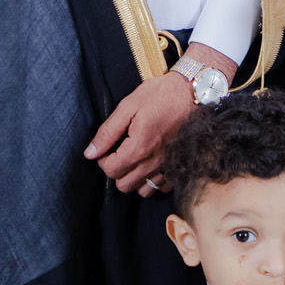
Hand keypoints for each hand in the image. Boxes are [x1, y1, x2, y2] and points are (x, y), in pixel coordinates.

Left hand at [84, 43, 236, 194]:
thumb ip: (107, 132)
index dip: (103, 159)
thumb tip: (90, 152)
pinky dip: (153, 180)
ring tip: (135, 158)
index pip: (110, 170)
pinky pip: (162, 188)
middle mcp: (154, 163)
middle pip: (124, 185)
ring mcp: (168, 167)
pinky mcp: (179, 166)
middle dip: (116, 170)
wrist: (193, 93)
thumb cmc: (161, 95)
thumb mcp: (128, 106)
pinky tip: (150, 163)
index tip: (107, 146)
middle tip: (119, 152)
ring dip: (134, 178)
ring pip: (143, 191)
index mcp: (139, 148)